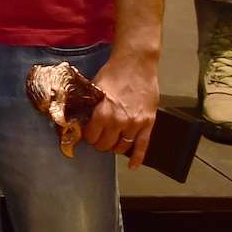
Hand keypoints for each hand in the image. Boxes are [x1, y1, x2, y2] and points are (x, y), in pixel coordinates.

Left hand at [83, 51, 158, 168]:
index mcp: (103, 113)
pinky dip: (138, 158)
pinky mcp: (148, 123)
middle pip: (106, 145)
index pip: (91, 136)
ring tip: (111, 142)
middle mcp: (119, 122)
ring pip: (122, 147)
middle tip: (98, 137)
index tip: (87, 132)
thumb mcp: (94, 89)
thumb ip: (90, 106)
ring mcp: (136, 124)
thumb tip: (82, 117)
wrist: (136, 64)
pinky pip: (143, 146)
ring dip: (115, 147)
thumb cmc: (114, 73)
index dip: (87, 135)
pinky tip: (133, 166)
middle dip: (99, 142)